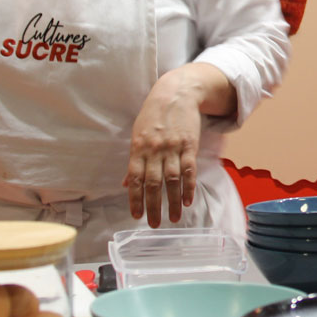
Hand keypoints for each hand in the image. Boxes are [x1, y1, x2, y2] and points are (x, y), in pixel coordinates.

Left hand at [123, 69, 205, 226]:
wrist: (176, 93)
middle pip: (153, 182)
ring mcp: (173, 147)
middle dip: (153, 206)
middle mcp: (154, 149)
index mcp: (138, 148)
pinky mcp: (189, 144)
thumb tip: (126, 184)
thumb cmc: (153, 115)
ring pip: (172, 179)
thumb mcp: (137, 135)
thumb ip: (134, 161)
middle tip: (154, 224)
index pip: (135, 178)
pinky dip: (189, 187)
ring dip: (173, 201)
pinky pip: (189, 169)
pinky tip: (189, 201)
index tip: (136, 215)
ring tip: (174, 218)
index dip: (135, 199)